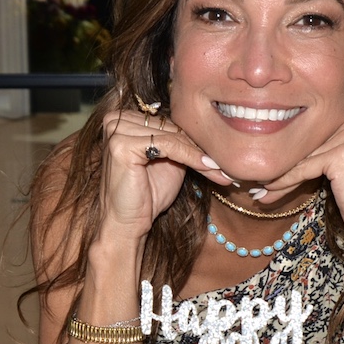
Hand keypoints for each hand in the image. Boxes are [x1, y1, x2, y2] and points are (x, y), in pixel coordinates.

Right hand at [99, 109, 234, 240]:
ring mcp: (116, 130)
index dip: (197, 140)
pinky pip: (168, 145)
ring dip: (199, 154)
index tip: (223, 155)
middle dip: (200, 148)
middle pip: (171, 127)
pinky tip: (207, 167)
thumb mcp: (170, 162)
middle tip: (226, 165)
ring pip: (173, 135)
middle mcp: (116, 119)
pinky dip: (191, 157)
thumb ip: (182, 143)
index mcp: (124, 119)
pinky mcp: (122, 144)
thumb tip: (217, 133)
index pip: (169, 122)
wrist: (127, 224)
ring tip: (221, 170)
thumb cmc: (146, 196)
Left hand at [261, 110, 343, 269]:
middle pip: (310, 143)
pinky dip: (285, 181)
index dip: (296, 153)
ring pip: (304, 156)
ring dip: (281, 176)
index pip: (319, 134)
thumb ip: (327, 149)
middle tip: (260, 183)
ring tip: (261, 191)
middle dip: (285, 166)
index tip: (272, 168)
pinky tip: (269, 191)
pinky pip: (303, 168)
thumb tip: (288, 149)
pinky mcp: (342, 154)